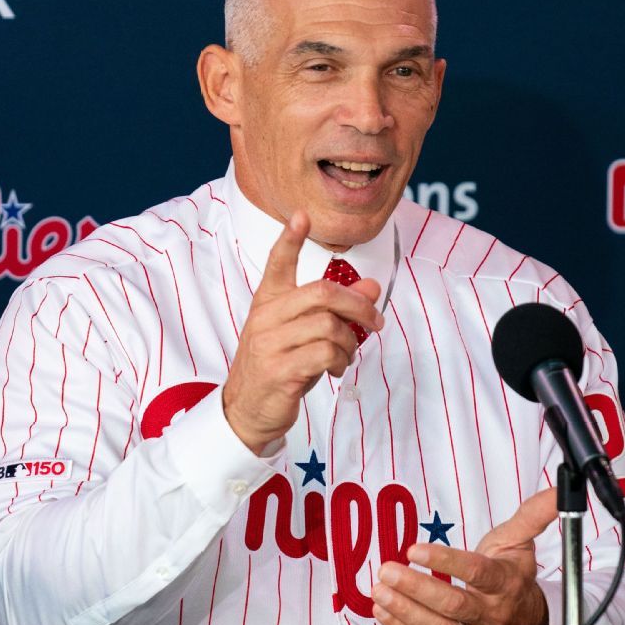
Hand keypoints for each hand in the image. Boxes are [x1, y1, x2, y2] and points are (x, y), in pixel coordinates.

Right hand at [223, 211, 383, 453]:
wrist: (248, 408)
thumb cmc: (280, 364)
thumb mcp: (305, 332)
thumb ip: (336, 309)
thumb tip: (372, 287)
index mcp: (269, 301)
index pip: (277, 263)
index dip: (290, 239)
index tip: (301, 215)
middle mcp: (266, 317)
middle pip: (321, 293)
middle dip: (357, 305)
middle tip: (375, 321)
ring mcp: (270, 344)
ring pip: (328, 326)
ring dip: (350, 342)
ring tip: (347, 354)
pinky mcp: (279, 370)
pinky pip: (325, 354)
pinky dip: (341, 361)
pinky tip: (336, 368)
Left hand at [372, 489, 560, 624]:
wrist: (523, 616)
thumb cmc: (513, 574)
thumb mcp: (520, 540)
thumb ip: (533, 514)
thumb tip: (557, 488)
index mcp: (503, 582)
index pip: (475, 573)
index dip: (445, 561)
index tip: (414, 549)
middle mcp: (489, 612)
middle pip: (453, 606)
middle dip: (417, 590)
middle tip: (388, 571)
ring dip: (405, 613)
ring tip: (380, 591)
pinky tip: (382, 611)